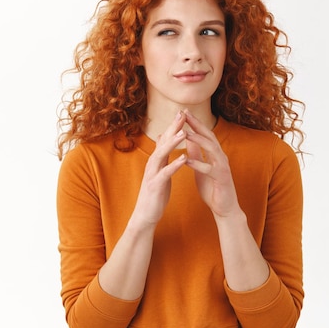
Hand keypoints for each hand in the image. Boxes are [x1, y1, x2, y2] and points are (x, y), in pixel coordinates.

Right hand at [131, 111, 187, 226]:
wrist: (145, 215)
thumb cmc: (154, 193)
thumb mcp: (158, 171)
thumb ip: (161, 154)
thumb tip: (161, 137)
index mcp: (156, 161)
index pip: (165, 139)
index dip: (173, 126)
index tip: (182, 112)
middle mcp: (153, 164)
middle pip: (163, 142)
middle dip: (173, 128)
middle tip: (182, 114)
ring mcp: (152, 174)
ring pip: (162, 155)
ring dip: (173, 143)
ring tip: (183, 133)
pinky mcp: (155, 186)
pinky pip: (165, 173)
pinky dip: (174, 165)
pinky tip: (183, 159)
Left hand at [183, 110, 241, 218]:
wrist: (224, 208)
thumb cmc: (212, 187)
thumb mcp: (201, 166)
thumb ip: (196, 153)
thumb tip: (187, 138)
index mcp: (215, 153)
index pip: (204, 133)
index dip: (194, 122)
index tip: (183, 111)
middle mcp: (221, 157)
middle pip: (209, 136)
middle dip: (197, 124)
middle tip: (185, 113)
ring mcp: (223, 167)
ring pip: (211, 149)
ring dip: (198, 140)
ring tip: (185, 133)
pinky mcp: (222, 179)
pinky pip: (209, 170)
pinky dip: (198, 164)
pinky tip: (187, 160)